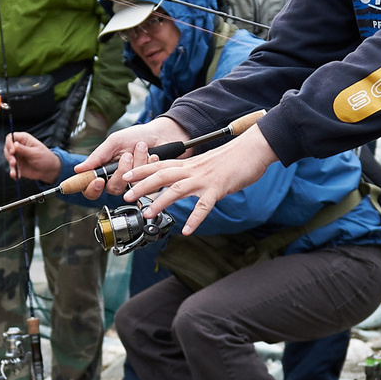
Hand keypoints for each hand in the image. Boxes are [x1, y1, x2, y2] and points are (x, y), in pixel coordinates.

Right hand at [4, 130, 63, 182]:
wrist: (49, 170)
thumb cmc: (45, 157)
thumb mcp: (35, 153)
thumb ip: (24, 149)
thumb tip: (14, 144)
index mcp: (23, 139)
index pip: (11, 137)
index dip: (9, 143)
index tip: (12, 151)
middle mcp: (18, 147)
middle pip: (7, 148)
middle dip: (9, 156)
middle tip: (13, 162)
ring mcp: (17, 156)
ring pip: (8, 159)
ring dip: (11, 165)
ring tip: (15, 172)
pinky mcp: (17, 165)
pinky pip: (12, 169)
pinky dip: (13, 173)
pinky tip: (16, 176)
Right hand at [75, 116, 188, 186]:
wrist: (162, 133)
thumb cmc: (138, 136)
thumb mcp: (115, 141)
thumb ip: (98, 156)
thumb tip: (79, 169)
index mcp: (105, 169)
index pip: (91, 187)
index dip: (92, 188)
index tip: (98, 180)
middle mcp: (118, 178)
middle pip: (112, 188)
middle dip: (121, 171)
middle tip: (127, 155)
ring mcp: (134, 182)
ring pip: (130, 185)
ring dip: (137, 163)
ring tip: (141, 148)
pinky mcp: (149, 184)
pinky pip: (146, 182)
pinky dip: (149, 165)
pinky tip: (152, 156)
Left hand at [120, 126, 279, 234]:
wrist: (254, 148)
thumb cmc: (234, 157)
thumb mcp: (208, 164)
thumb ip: (194, 173)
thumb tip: (186, 182)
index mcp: (190, 164)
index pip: (160, 164)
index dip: (141, 169)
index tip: (126, 175)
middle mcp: (193, 170)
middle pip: (162, 175)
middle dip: (142, 185)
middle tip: (126, 195)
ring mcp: (205, 179)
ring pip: (177, 189)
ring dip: (160, 201)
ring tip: (148, 214)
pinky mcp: (218, 188)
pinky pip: (204, 205)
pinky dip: (195, 218)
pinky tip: (187, 230)